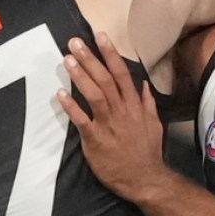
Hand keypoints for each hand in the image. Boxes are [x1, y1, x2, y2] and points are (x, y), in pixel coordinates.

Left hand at [56, 34, 168, 201]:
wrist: (144, 179)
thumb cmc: (147, 152)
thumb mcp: (154, 124)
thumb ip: (147, 103)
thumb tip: (143, 85)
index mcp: (134, 105)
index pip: (121, 74)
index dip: (110, 54)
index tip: (100, 36)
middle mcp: (121, 111)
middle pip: (104, 79)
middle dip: (90, 59)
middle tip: (74, 42)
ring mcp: (108, 124)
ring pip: (94, 94)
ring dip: (80, 76)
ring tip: (67, 60)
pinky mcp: (95, 140)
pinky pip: (81, 120)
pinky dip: (71, 107)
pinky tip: (60, 94)